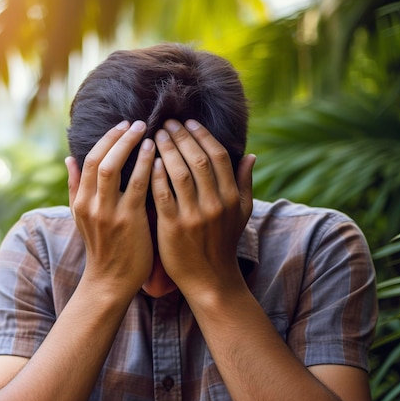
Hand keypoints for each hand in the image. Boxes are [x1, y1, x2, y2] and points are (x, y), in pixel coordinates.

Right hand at [66, 121, 155, 297]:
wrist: (110, 281)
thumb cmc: (102, 246)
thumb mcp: (81, 216)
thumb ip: (75, 187)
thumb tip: (69, 158)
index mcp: (80, 201)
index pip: (89, 159)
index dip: (106, 139)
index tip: (122, 124)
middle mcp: (90, 204)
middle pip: (99, 160)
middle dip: (118, 137)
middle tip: (136, 122)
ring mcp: (108, 213)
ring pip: (114, 169)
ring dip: (131, 146)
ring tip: (147, 131)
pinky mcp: (128, 221)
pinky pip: (137, 186)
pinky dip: (145, 166)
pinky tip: (156, 154)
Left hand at [150, 119, 255, 297]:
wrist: (210, 279)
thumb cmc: (223, 242)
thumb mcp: (241, 213)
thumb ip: (244, 183)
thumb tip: (251, 155)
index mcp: (231, 197)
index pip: (218, 156)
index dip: (202, 135)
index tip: (188, 121)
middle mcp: (215, 204)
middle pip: (198, 160)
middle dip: (181, 137)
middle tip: (167, 122)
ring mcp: (194, 216)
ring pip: (179, 173)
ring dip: (167, 150)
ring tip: (155, 135)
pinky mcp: (173, 228)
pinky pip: (163, 194)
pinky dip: (156, 175)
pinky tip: (148, 161)